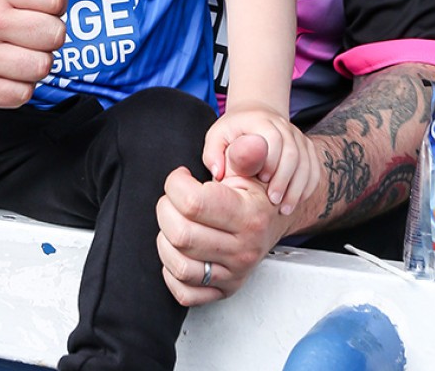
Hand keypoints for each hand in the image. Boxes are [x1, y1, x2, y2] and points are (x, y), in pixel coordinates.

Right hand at [0, 0, 67, 106]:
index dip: (52, 1)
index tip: (35, 2)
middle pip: (56, 35)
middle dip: (47, 31)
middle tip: (28, 26)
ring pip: (43, 66)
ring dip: (37, 58)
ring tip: (19, 47)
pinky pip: (25, 94)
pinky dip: (21, 84)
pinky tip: (7, 67)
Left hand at [157, 136, 291, 304]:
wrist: (270, 220)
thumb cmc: (252, 191)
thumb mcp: (249, 166)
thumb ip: (245, 154)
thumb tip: (252, 141)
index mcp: (249, 216)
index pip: (194, 203)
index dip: (175, 184)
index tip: (180, 177)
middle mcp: (243, 250)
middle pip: (181, 234)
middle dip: (165, 209)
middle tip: (173, 199)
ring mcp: (233, 274)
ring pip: (178, 264)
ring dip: (165, 239)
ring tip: (174, 221)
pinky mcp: (223, 290)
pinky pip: (185, 293)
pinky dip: (170, 272)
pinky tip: (176, 250)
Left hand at [203, 107, 319, 214]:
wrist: (255, 117)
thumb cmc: (234, 131)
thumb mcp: (217, 136)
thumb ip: (213, 153)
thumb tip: (217, 172)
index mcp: (262, 121)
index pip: (274, 139)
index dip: (271, 161)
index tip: (261, 180)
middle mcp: (284, 126)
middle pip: (293, 153)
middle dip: (284, 179)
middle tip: (273, 200)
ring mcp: (298, 137)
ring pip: (306, 163)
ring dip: (297, 187)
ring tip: (285, 208)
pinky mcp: (307, 148)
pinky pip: (314, 169)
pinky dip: (307, 187)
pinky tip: (296, 201)